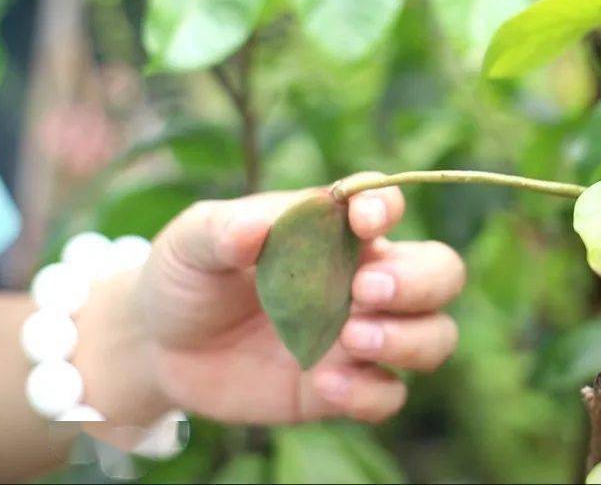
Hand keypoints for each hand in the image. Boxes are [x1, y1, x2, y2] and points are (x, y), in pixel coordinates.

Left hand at [73, 174, 464, 425]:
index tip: (362, 221)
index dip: (387, 207)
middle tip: (362, 292)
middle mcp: (362, 279)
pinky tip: (324, 385)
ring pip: (435, 336)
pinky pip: (390, 395)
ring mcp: (359, 336)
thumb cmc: (186, 275)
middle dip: (419, 282)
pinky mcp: (345, 387)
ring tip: (349, 339)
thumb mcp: (191, 242)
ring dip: (409, 338)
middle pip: (440, 273)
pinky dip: (370, 392)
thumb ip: (223, 230)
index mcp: (333, 230)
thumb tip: (256, 228)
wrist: (159, 346)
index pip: (386, 205)